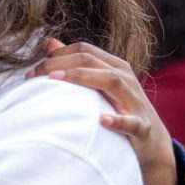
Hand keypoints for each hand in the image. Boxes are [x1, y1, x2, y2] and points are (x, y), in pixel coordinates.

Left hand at [28, 39, 177, 184]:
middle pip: (90, 61)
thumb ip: (74, 63)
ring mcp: (135, 101)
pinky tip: (102, 120)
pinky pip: (131, 122)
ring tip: (56, 81)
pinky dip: (118, 121)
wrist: (151, 143)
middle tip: (33, 77)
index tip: (32, 72)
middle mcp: (125, 78)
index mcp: (114, 66)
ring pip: (111, 81)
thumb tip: (47, 42)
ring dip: (82, 79)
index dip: (56, 55)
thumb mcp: (98, 84)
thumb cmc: (118, 109)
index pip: (83, 50)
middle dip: (59, 64)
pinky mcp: (142, 127)